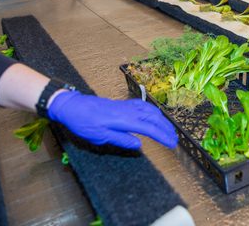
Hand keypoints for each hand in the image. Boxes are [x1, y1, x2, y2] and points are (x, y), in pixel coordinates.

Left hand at [48, 91, 177, 149]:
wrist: (73, 106)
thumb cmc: (84, 122)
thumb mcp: (100, 137)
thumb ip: (121, 139)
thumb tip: (138, 144)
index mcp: (124, 120)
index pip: (149, 129)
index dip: (162, 136)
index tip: (171, 144)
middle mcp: (128, 111)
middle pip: (154, 118)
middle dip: (166, 128)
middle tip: (175, 139)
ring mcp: (126, 106)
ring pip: (150, 110)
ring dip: (162, 119)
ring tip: (169, 129)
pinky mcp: (123, 104)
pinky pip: (143, 106)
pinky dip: (153, 111)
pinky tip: (154, 115)